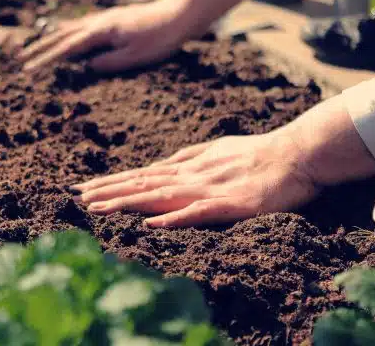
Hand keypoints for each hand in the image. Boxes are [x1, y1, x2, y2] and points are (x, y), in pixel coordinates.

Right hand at [18, 0, 191, 72]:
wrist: (179, 15)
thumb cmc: (160, 38)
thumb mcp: (135, 57)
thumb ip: (109, 62)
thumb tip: (87, 67)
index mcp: (101, 32)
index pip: (67, 48)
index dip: (46, 60)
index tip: (29, 70)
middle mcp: (99, 22)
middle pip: (63, 36)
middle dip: (41, 48)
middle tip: (22, 59)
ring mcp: (105, 18)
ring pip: (71, 28)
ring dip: (52, 38)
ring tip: (36, 47)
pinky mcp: (113, 19)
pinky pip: (83, 24)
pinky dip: (69, 30)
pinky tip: (67, 32)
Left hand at [70, 129, 320, 227]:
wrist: (297, 153)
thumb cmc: (257, 152)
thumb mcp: (215, 150)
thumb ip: (187, 157)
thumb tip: (160, 165)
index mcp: (188, 167)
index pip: (141, 175)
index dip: (111, 182)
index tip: (84, 188)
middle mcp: (191, 176)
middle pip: (142, 184)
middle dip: (108, 192)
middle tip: (76, 198)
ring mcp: (209, 190)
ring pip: (160, 196)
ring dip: (128, 202)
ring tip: (98, 209)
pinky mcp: (231, 205)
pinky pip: (199, 212)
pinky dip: (174, 218)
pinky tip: (152, 224)